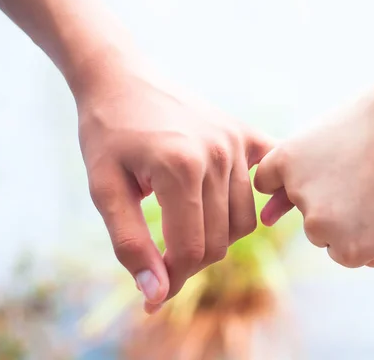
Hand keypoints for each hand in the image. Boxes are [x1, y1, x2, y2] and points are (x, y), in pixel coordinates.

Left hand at [74, 59, 271, 312]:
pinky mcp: (245, 134)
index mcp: (180, 167)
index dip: (171, 280)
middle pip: (221, 240)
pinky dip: (264, 202)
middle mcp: (218, 154)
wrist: (122, 77)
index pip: (191, 249)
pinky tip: (252, 212)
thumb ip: (131, 244)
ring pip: (244, 220)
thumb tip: (155, 295)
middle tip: (162, 263)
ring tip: (186, 234)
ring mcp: (236, 142)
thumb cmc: (107, 133)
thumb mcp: (104, 189)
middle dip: (190, 263)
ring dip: (217, 239)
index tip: (153, 294)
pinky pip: (269, 180)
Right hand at [254, 82, 373, 267]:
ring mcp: (301, 192)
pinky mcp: (286, 161)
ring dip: (311, 186)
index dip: (355, 226)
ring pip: (293, 201)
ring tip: (345, 161)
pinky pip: (265, 179)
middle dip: (334, 207)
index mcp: (351, 251)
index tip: (372, 204)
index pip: (338, 249)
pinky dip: (272, 177)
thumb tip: (335, 251)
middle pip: (315, 228)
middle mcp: (321, 227)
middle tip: (361, 180)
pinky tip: (289, 168)